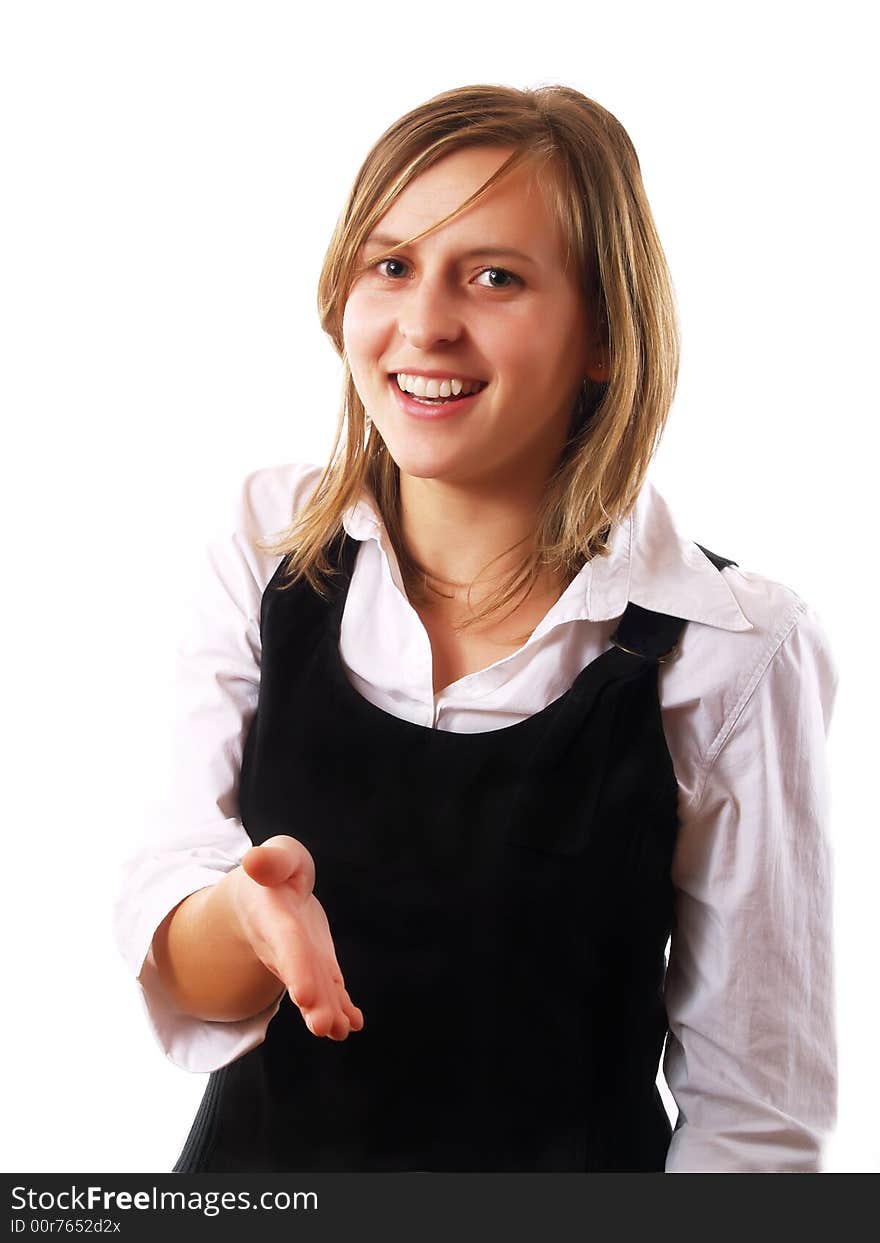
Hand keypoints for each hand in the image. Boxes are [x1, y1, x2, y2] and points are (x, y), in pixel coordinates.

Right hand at [229, 834, 363, 1040]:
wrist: (264, 896)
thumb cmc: (276, 872)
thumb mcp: (278, 856)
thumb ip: (271, 860)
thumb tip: (254, 861)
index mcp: (274, 917)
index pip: (286, 944)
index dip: (295, 967)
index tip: (303, 994)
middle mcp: (286, 948)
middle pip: (300, 976)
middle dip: (313, 1001)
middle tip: (325, 1026)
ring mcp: (302, 963)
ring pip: (315, 991)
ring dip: (328, 1012)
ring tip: (341, 1031)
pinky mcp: (318, 968)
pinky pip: (330, 992)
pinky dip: (342, 1009)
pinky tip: (354, 1023)